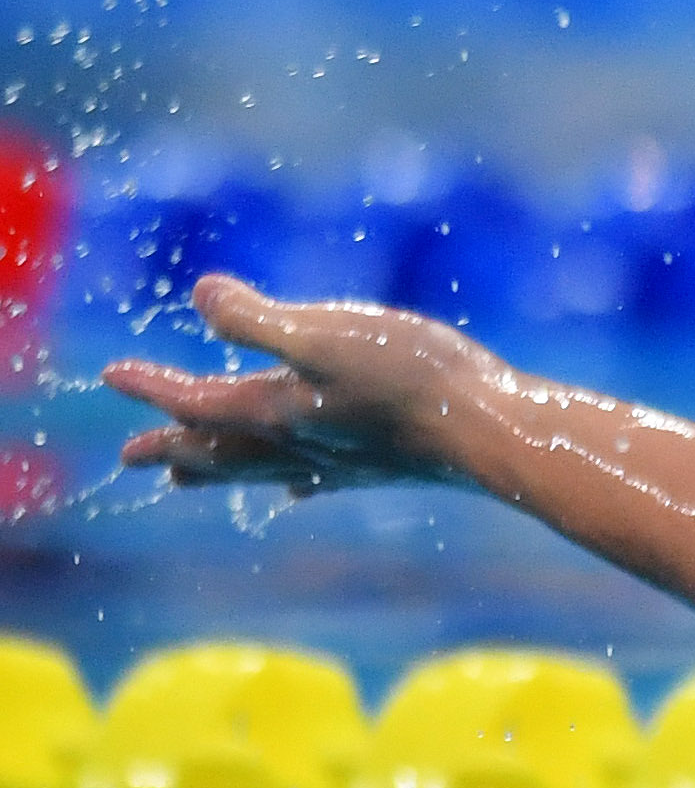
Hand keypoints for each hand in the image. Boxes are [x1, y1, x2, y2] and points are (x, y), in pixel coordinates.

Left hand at [105, 274, 493, 493]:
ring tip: (188, 480)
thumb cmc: (411, 377)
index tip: (111, 376)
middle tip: (133, 458)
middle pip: (219, 449)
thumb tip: (200, 298)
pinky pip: (316, 479)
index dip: (152, 386)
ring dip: (220, 470)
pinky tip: (296, 489)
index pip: (195, 401)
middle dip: (173, 447)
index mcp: (275, 411)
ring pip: (261, 468)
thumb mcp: (325, 333)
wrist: (491, 431)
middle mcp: (299, 442)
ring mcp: (340, 460)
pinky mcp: (379, 466)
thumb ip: (256, 318)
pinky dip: (292, 480)